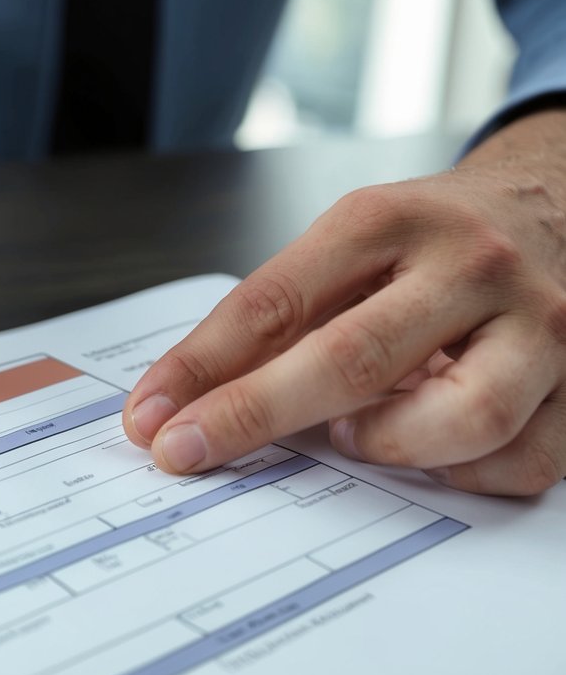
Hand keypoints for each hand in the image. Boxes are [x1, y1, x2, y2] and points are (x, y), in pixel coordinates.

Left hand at [124, 109, 565, 494]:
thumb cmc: (432, 237)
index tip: (149, 415)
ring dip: (387, 446)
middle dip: (256, 415)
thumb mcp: (350, 244)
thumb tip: (184, 398)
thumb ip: (278, 313)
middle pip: (354, 358)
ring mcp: (542, 324)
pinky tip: (428, 451)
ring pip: (463, 418)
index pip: (276, 301)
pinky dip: (461, 473)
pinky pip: (522, 460)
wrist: (560, 201)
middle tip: (192, 450)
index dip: (202, 366)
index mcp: (389, 221)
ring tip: (351, 434)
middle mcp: (471, 265)